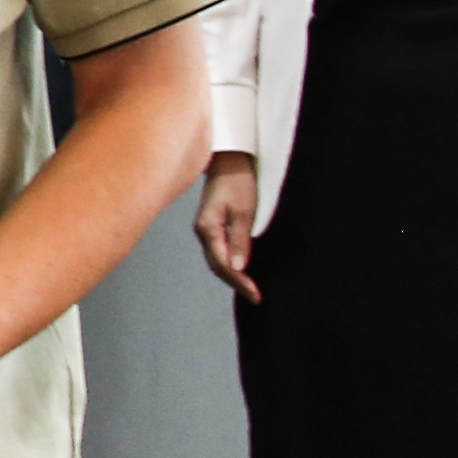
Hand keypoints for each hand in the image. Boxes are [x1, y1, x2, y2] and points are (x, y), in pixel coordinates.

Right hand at [194, 154, 262, 299]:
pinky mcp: (211, 225)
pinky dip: (229, 263)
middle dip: (236, 282)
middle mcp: (202, 231)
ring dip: (232, 275)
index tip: (255, 293)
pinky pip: (218, 251)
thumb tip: (238, 267)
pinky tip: (240, 269)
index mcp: (208, 228)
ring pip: (216, 260)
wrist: (229, 161)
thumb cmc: (238, 181)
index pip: (223, 264)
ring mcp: (205, 229)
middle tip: (255, 297)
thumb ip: (240, 241)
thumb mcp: (244, 211)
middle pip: (217, 265)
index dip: (240, 281)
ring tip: (249, 288)